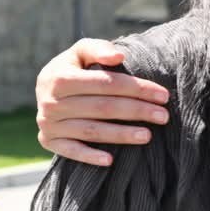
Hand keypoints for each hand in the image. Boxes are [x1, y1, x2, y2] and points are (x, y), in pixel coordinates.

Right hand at [35, 38, 170, 167]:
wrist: (46, 89)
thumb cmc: (73, 68)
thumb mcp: (81, 52)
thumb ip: (98, 49)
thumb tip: (119, 57)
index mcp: (60, 77)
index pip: (106, 84)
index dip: (136, 89)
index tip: (163, 95)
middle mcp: (51, 102)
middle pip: (103, 108)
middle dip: (136, 111)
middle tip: (163, 116)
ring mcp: (49, 123)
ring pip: (91, 131)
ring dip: (121, 135)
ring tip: (147, 135)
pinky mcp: (47, 141)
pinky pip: (71, 151)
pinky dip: (89, 157)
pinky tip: (111, 160)